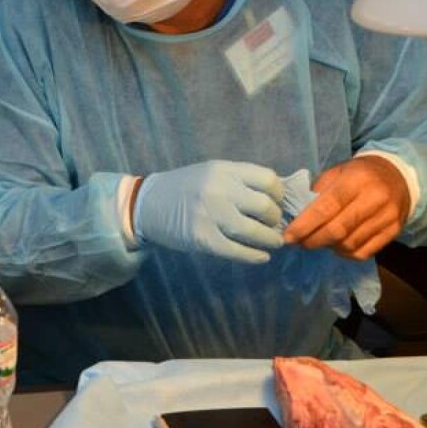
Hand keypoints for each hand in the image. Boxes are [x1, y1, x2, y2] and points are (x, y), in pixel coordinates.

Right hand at [133, 160, 285, 263]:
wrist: (147, 204)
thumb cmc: (184, 188)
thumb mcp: (211, 173)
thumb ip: (240, 181)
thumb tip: (277, 198)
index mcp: (223, 170)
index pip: (268, 180)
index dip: (279, 194)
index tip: (277, 203)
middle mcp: (219, 190)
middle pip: (265, 206)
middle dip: (275, 219)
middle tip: (273, 224)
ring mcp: (210, 215)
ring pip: (254, 231)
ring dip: (271, 239)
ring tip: (274, 242)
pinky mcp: (202, 239)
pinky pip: (237, 251)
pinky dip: (254, 256)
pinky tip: (262, 257)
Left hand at [283, 156, 410, 260]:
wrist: (399, 176)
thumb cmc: (360, 174)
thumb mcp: (337, 172)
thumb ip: (317, 192)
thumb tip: (297, 217)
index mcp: (356, 180)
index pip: (326, 207)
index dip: (304, 225)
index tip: (288, 236)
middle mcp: (375, 199)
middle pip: (338, 230)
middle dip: (313, 240)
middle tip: (299, 242)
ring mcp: (387, 217)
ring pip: (350, 244)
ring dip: (328, 247)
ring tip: (319, 239)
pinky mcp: (394, 231)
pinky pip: (364, 253)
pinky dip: (345, 254)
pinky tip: (338, 245)